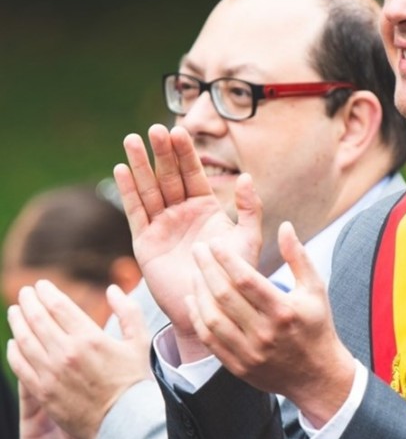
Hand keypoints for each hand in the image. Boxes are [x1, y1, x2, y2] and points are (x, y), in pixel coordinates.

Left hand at [7, 281, 150, 438]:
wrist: (125, 421)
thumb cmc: (135, 380)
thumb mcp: (139, 341)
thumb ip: (128, 311)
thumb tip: (112, 289)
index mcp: (90, 338)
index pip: (59, 306)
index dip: (47, 292)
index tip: (41, 285)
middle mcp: (66, 353)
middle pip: (38, 319)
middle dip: (28, 302)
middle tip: (25, 292)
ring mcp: (51, 374)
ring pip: (25, 340)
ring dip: (18, 322)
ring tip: (15, 311)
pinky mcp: (43, 393)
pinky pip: (20, 367)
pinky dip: (14, 351)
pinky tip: (13, 343)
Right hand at [114, 124, 262, 356]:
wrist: (213, 309)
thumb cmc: (235, 275)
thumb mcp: (248, 239)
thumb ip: (251, 209)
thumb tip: (247, 177)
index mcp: (206, 208)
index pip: (193, 174)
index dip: (186, 153)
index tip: (179, 131)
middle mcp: (182, 213)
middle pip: (169, 176)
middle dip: (161, 153)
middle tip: (154, 129)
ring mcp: (162, 226)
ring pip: (149, 189)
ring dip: (140, 165)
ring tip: (132, 140)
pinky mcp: (145, 242)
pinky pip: (136, 212)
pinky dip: (129, 191)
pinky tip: (122, 169)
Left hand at [186, 221, 356, 426]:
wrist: (317, 376)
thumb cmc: (316, 326)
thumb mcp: (315, 289)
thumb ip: (298, 256)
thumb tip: (285, 226)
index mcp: (284, 311)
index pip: (246, 280)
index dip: (227, 259)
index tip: (216, 243)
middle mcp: (265, 332)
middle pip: (224, 295)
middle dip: (207, 268)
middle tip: (198, 250)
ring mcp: (249, 352)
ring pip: (212, 318)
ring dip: (199, 291)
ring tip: (195, 272)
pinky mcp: (238, 366)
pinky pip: (209, 340)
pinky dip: (198, 317)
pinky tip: (194, 299)